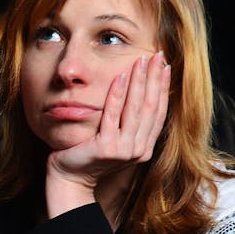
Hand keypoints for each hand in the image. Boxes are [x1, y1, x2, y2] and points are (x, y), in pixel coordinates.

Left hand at [46, 51, 170, 216]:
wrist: (69, 178)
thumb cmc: (88, 155)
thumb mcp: (116, 139)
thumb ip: (129, 123)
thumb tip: (142, 93)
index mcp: (144, 148)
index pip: (158, 112)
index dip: (163, 88)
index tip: (165, 66)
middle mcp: (138, 150)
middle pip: (150, 108)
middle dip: (155, 79)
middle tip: (157, 55)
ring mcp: (123, 151)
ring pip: (135, 109)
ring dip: (139, 82)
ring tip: (141, 60)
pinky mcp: (106, 148)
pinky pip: (112, 115)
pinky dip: (117, 94)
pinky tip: (120, 76)